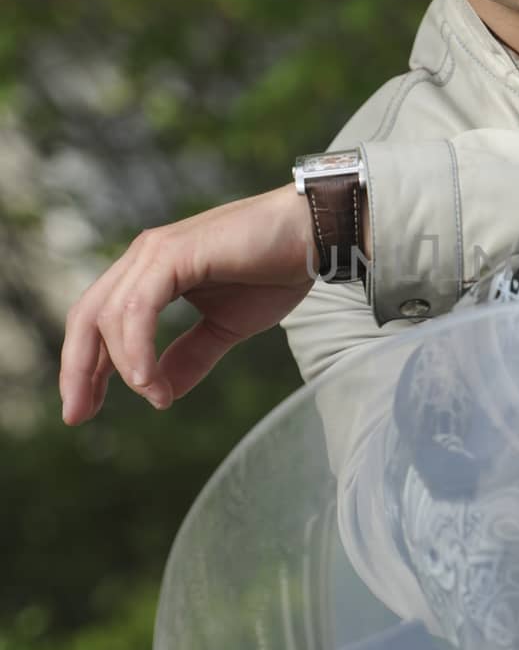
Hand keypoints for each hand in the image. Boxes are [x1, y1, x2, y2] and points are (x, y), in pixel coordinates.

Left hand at [60, 185, 311, 424]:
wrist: (310, 234)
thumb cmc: (274, 271)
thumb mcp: (226, 326)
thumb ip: (191, 356)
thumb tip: (161, 394)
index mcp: (150, 272)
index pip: (98, 321)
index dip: (84, 366)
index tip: (83, 409)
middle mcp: (144, 257)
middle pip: (87, 316)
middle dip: (77, 369)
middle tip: (78, 414)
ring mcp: (155, 252)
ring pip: (110, 315)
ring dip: (121, 365)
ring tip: (151, 397)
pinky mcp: (173, 253)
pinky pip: (138, 307)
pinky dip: (136, 347)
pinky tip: (148, 380)